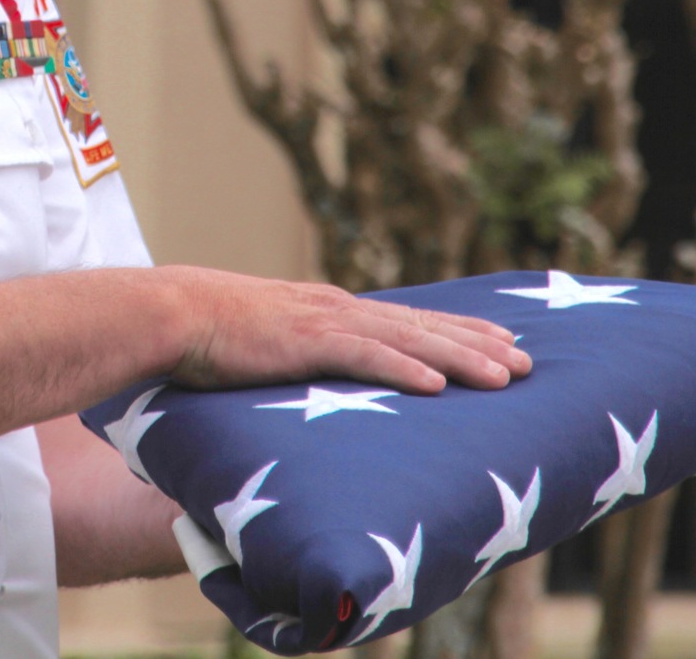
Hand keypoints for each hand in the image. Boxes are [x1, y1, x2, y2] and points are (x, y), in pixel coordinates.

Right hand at [161, 267, 529, 394]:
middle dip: (478, 343)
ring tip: (505, 376)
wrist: (169, 314)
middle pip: (422, 326)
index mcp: (328, 310)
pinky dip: (404, 369)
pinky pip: (365, 358)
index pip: (406, 320)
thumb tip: (308, 382)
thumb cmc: (206, 336)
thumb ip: (295, 358)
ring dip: (460, 357)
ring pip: (408, 339)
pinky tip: (437, 386)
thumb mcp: (266, 345)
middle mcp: (336, 309)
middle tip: (526, 361)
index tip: (497, 342)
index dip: (456, 331)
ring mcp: (323, 322)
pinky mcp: (305, 341)